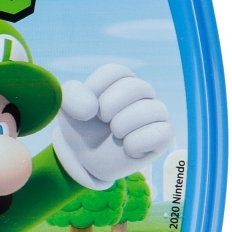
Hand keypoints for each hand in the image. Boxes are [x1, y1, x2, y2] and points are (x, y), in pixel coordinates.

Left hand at [52, 64, 173, 189]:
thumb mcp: (67, 109)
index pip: (113, 72)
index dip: (94, 92)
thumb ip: (71, 97)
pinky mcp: (164, 135)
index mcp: (120, 79)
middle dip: (108, 108)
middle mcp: (143, 91)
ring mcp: (157, 112)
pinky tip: (127, 147)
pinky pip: (158, 134)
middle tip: (101, 121)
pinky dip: (134, 144)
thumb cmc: (81, 128)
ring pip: (150, 110)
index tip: (87, 108)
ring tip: (114, 134)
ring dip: (121, 127)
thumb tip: (91, 108)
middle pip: (135, 86)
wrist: (87, 159)